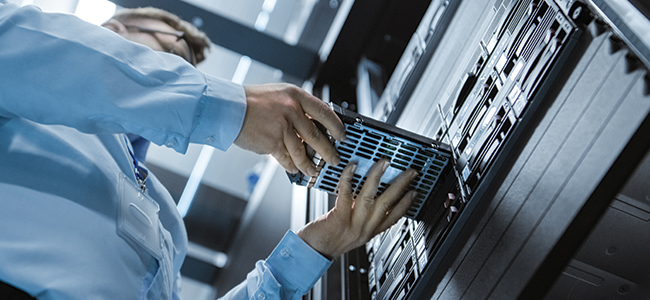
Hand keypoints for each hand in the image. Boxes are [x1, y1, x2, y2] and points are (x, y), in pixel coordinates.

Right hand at [234, 83, 345, 175]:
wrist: (228, 108)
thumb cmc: (251, 101)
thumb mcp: (279, 95)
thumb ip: (296, 107)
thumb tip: (311, 125)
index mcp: (296, 96)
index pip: (324, 111)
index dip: (336, 126)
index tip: (342, 136)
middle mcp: (292, 110)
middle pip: (317, 135)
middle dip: (328, 151)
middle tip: (334, 159)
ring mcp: (282, 127)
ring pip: (302, 151)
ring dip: (309, 164)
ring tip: (313, 170)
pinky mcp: (272, 142)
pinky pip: (287, 158)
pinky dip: (292, 165)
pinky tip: (294, 169)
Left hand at [297, 159, 417, 258]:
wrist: (311, 252)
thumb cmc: (328, 240)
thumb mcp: (353, 232)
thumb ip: (362, 217)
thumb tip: (369, 196)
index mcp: (369, 232)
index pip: (394, 217)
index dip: (406, 204)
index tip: (415, 192)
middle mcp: (364, 228)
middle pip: (387, 203)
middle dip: (400, 185)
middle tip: (409, 172)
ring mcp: (353, 224)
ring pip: (370, 197)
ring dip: (378, 177)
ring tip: (385, 163)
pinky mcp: (338, 218)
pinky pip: (346, 194)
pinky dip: (349, 179)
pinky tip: (352, 167)